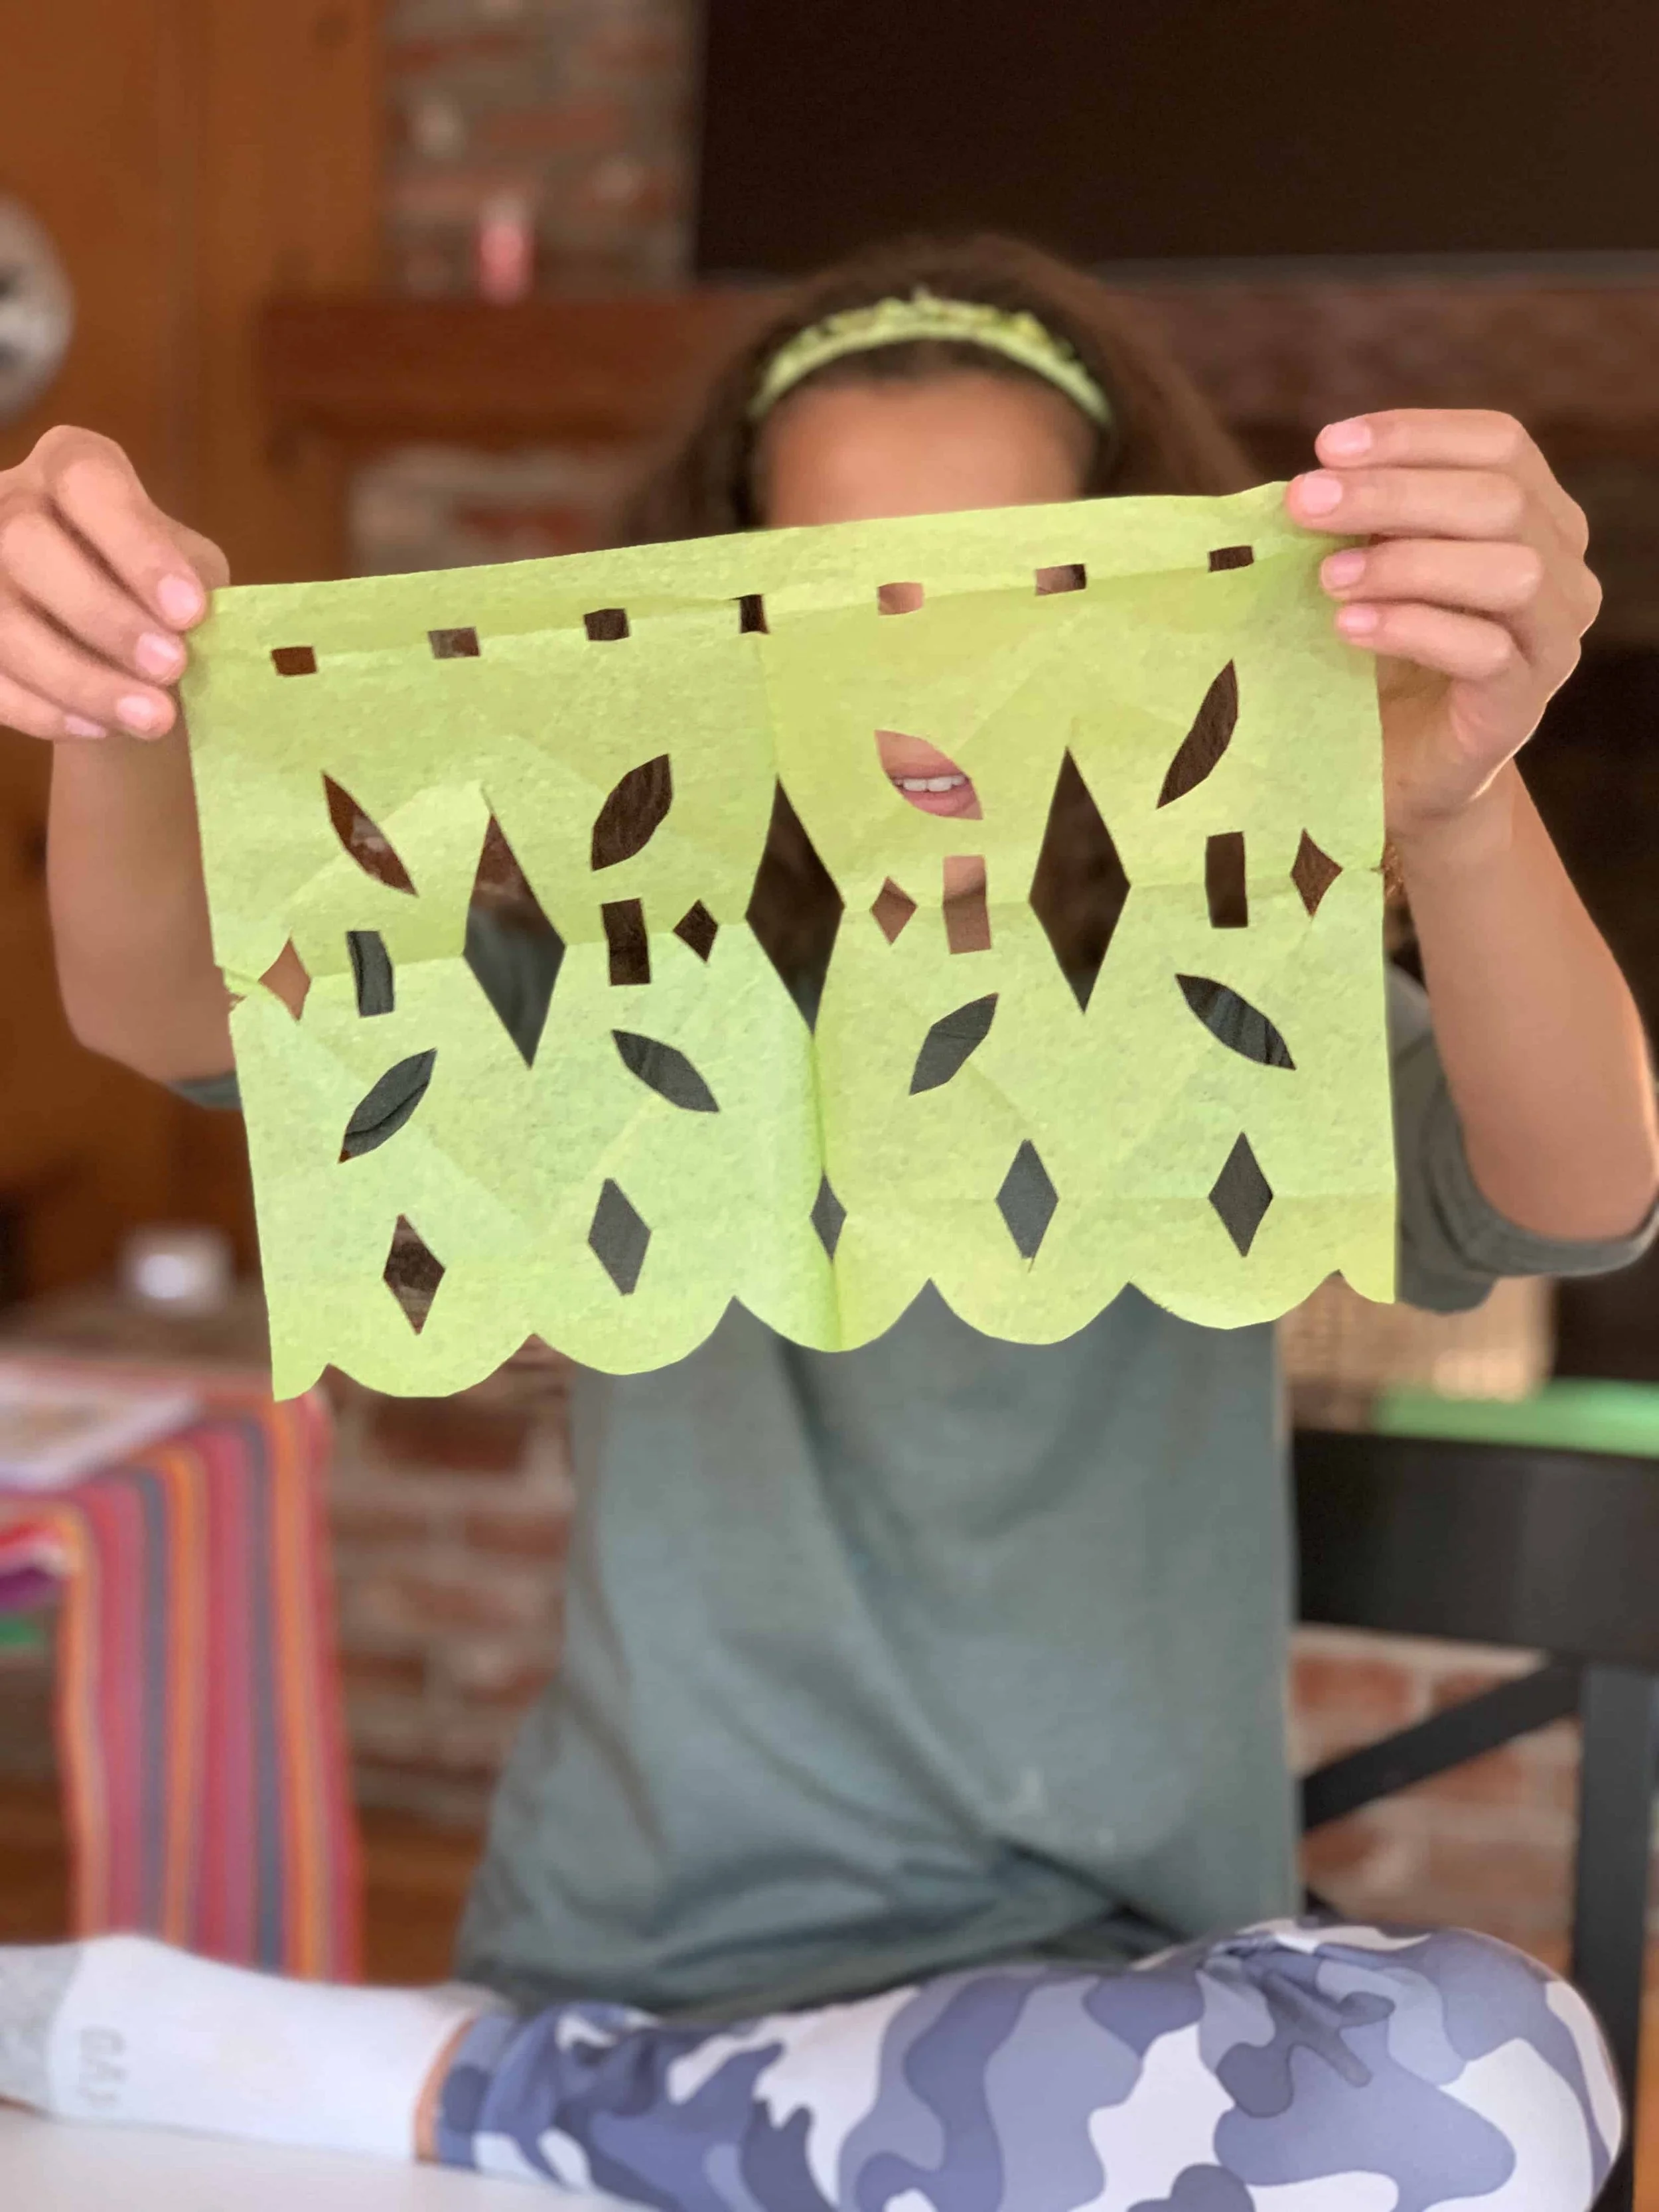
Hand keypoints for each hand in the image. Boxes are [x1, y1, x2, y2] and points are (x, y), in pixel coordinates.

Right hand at [0, 425, 227, 742]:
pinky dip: (45, 711)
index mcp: (70, 468)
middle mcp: (8, 505)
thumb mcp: (188, 570)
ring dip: (80, 678)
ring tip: (153, 719)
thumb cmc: (158, 590)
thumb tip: (198, 630)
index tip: (190, 611)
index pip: (88, 482)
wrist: (117, 644)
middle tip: (172, 668)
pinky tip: (100, 730)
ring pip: (3, 622)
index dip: (136, 546)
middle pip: (26, 543)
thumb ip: (192, 584)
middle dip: (103, 615)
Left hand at [1285, 410, 1599, 846]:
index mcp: (1538, 519)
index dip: (1415, 435)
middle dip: (1393, 492)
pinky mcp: (1523, 704)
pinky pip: (1486, 652)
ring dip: (1408, 562)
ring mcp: (1553, 640)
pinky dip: (1412, 628)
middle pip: (1500, 500)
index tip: (1328, 446)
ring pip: (1510, 571)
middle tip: (1306, 503)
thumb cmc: (1387, 655)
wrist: (1402, 764)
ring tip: (1329, 577)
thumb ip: (1365, 522)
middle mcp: (1563, 571)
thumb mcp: (1377, 570)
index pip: (1501, 445)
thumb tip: (1311, 483)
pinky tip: (1349, 627)